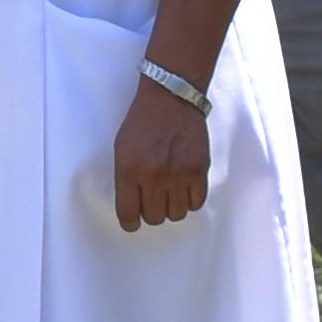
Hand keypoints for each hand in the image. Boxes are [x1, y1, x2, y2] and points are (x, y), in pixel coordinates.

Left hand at [111, 78, 214, 232]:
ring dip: (172, 207)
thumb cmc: (142, 123)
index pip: (128, 214)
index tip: (133, 221)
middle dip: (151, 212)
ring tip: (169, 192)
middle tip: (152, 199)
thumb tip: (133, 207)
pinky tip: (184, 188)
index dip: (130, 223)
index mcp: (129, 170)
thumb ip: (126, 179)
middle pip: (154, 218)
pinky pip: (196, 203)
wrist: (171, 99)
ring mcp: (179, 174)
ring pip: (177, 214)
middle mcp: (154, 175)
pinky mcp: (199, 170)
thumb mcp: (121, 149)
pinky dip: (190, 200)